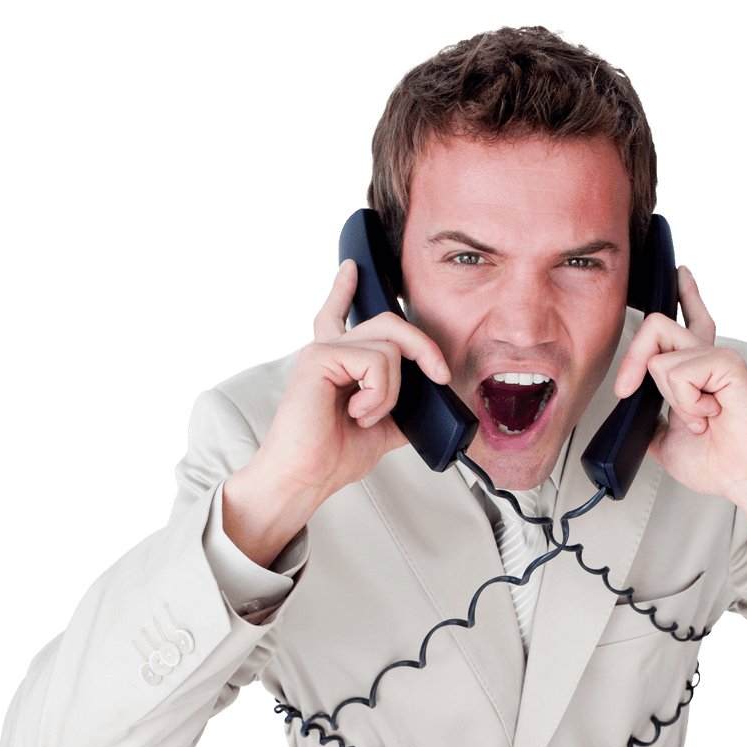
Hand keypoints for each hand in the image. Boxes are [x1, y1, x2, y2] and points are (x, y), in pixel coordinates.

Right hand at [222, 259, 450, 565]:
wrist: (305, 478)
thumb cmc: (331, 457)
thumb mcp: (383, 428)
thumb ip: (402, 405)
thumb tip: (434, 399)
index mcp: (337, 364)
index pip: (338, 315)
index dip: (344, 290)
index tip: (350, 268)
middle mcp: (328, 350)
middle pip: (390, 324)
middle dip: (424, 346)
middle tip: (441, 375)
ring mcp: (323, 350)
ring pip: (391, 347)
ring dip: (391, 392)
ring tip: (366, 416)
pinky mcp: (320, 357)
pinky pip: (376, 361)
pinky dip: (379, 394)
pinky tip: (357, 413)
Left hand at [615, 267, 746, 573]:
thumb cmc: (718, 462)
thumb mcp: (665, 438)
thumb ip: (651, 414)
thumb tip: (634, 405)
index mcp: (698, 371)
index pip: (690, 318)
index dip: (685, 294)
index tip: (680, 274)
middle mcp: (708, 358)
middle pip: (656, 326)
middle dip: (632, 360)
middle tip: (627, 390)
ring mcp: (718, 358)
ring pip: (660, 360)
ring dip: (673, 401)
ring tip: (701, 418)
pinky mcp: (727, 364)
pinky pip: (679, 373)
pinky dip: (686, 403)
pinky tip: (711, 414)